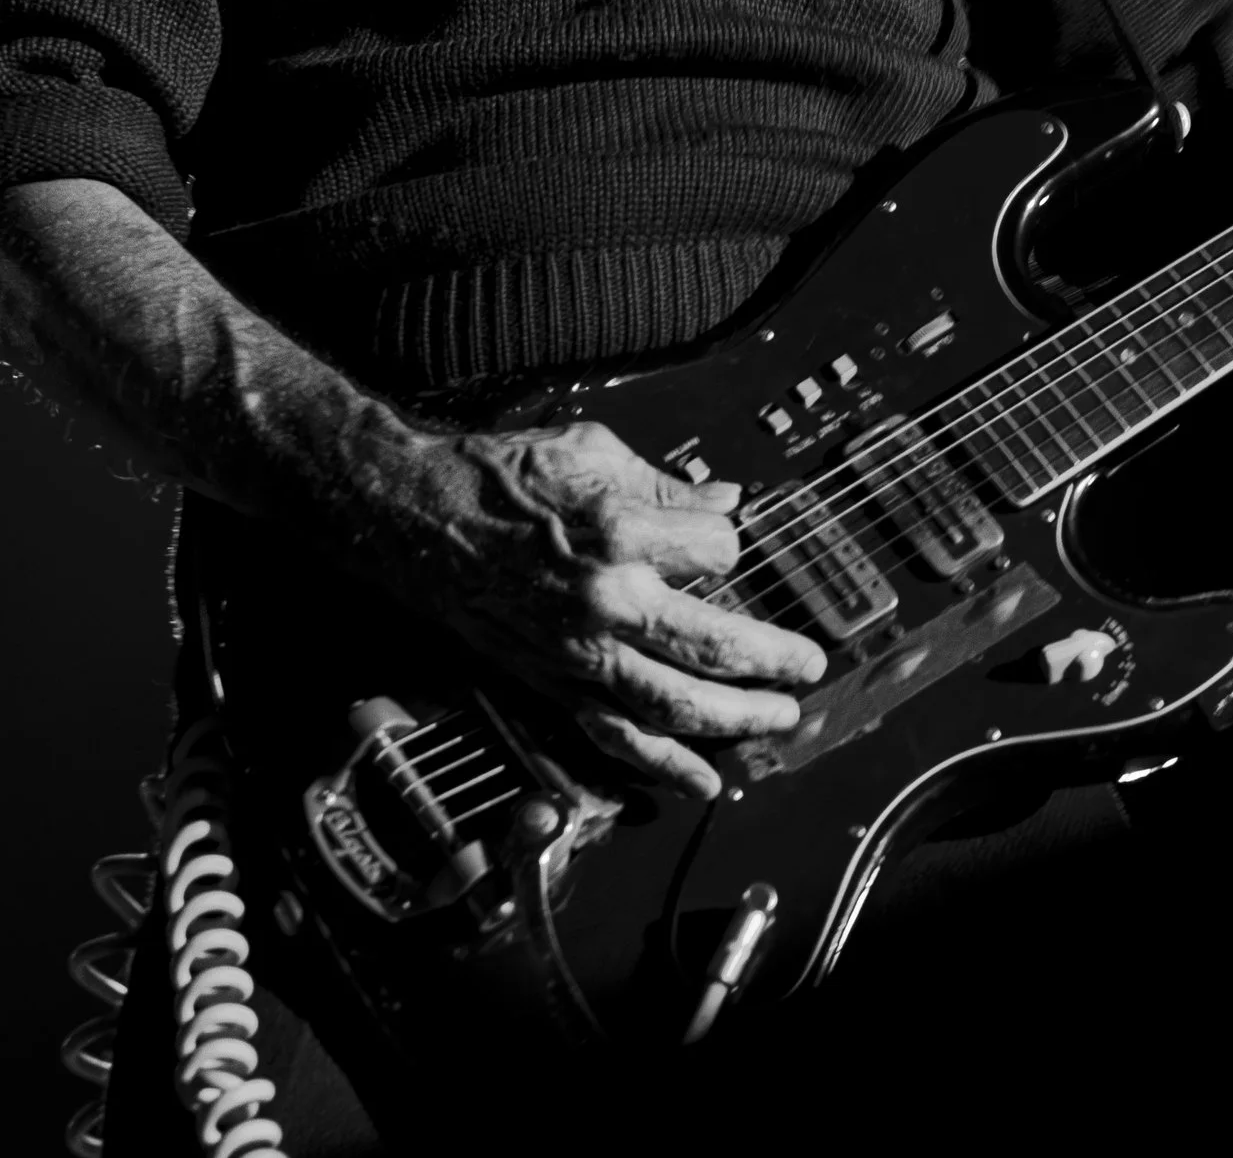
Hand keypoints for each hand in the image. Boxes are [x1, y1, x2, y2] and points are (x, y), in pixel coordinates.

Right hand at [341, 413, 827, 799]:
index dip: (726, 543)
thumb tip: (729, 499)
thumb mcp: (594, 450)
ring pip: (676, 705)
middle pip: (715, 643)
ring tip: (783, 718)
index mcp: (619, 530)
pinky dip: (663, 768)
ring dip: (739, 718)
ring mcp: (579, 652)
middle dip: (774, 657)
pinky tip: (707, 782)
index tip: (716, 536)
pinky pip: (617, 738)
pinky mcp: (554, 684)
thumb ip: (668, 483)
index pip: (718, 550)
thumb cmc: (505, 475)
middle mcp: (606, 599)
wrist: (421, 519)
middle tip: (811, 664)